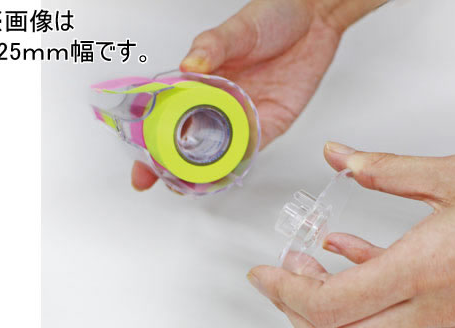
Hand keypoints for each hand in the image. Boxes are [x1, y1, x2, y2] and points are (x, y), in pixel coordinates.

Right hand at [131, 0, 386, 189]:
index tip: (139, 157)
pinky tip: (222, 174)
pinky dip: (237, 163)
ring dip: (202, 170)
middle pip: (189, 139)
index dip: (151, 137)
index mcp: (202, 80)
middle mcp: (219, 102)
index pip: (169, 113)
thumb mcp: (236, 29)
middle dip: (171, 163)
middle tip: (156, 179)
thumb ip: (212, 47)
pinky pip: (251, 149)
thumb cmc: (272, 16)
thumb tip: (189, 66)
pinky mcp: (270, 123)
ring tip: (187, 184)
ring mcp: (243, 116)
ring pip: (218, 151)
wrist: (315, 18)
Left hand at [247, 142, 454, 327]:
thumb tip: (339, 156)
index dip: (284, 292)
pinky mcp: (451, 308)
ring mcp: (441, 314)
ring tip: (303, 264)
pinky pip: (391, 308)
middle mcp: (429, 305)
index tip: (262, 275)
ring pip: (362, 327)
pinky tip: (347, 254)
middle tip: (272, 281)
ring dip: (323, 296)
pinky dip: (359, 285)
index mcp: (422, 270)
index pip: (329, 305)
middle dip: (292, 307)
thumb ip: (387, 169)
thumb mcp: (454, 177)